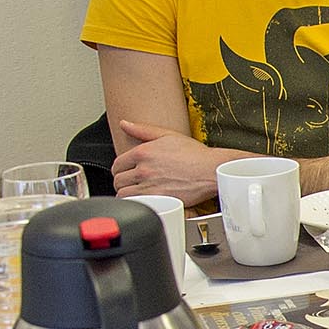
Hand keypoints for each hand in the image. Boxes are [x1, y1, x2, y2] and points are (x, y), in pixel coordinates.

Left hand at [114, 119, 250, 203]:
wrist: (212, 170)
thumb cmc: (195, 155)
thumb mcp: (168, 135)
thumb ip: (142, 129)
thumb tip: (124, 124)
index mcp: (143, 152)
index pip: (117, 164)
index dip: (120, 170)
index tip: (126, 173)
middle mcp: (143, 169)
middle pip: (118, 180)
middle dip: (123, 182)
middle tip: (131, 183)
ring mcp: (150, 186)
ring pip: (123, 194)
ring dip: (127, 194)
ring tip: (136, 192)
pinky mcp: (158, 200)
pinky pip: (136, 204)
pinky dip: (136, 203)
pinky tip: (143, 201)